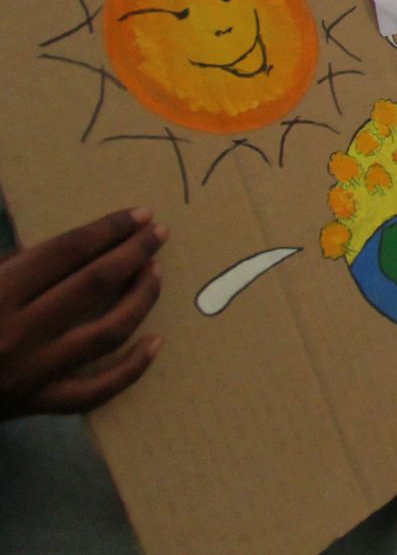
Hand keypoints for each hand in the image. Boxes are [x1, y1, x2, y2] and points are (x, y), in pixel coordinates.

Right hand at [0, 208, 165, 420]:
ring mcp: (31, 372)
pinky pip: (96, 390)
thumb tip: (69, 247)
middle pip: (94, 284)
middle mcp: (16, 332)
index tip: (138, 214)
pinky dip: (131, 368)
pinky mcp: (35, 403)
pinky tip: (157, 342)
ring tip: (156, 273)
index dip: (107, 229)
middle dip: (133, 253)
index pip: (67, 251)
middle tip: (159, 234)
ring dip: (140, 299)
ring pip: (107, 332)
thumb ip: (10, 264)